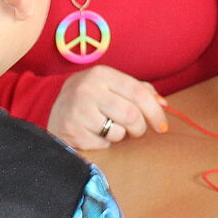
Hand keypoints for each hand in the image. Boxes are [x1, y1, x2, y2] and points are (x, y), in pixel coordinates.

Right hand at [47, 65, 168, 149]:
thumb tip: (163, 103)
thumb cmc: (93, 97)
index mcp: (102, 74)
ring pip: (118, 131)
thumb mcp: (112, 86)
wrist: (54, 108)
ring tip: (111, 128)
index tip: (162, 127)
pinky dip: (105, 142)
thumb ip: (139, 90)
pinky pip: (103, 143)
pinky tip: (95, 133)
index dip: (156, 112)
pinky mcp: (72, 130)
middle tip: (136, 131)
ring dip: (121, 135)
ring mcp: (78, 110)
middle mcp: (88, 89)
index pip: (139, 93)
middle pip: (131, 115)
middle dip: (140, 128)